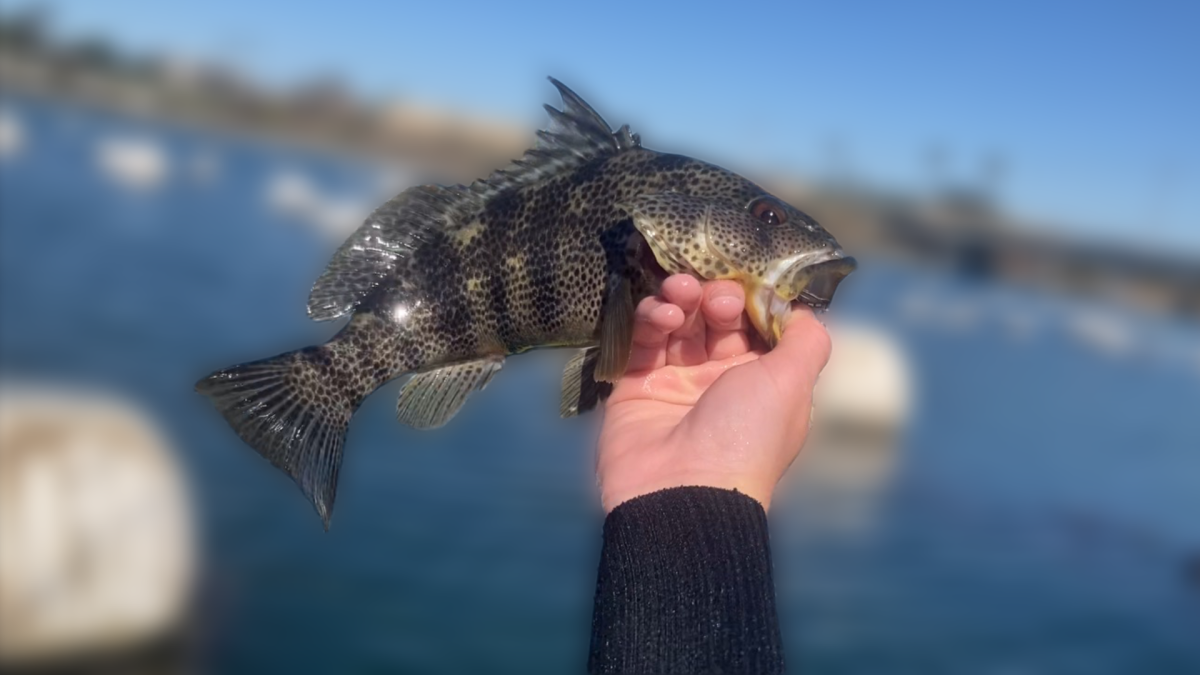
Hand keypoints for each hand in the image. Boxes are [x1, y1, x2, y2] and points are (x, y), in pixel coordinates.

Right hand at [596, 274, 831, 511]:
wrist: (681, 491)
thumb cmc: (747, 436)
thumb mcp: (793, 383)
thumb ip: (806, 340)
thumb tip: (802, 310)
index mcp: (762, 381)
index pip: (755, 324)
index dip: (751, 299)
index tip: (747, 286)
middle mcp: (720, 380)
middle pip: (716, 318)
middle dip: (715, 295)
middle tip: (713, 296)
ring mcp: (675, 382)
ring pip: (677, 323)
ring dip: (680, 299)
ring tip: (679, 295)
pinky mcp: (635, 385)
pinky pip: (642, 340)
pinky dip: (651, 320)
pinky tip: (662, 317)